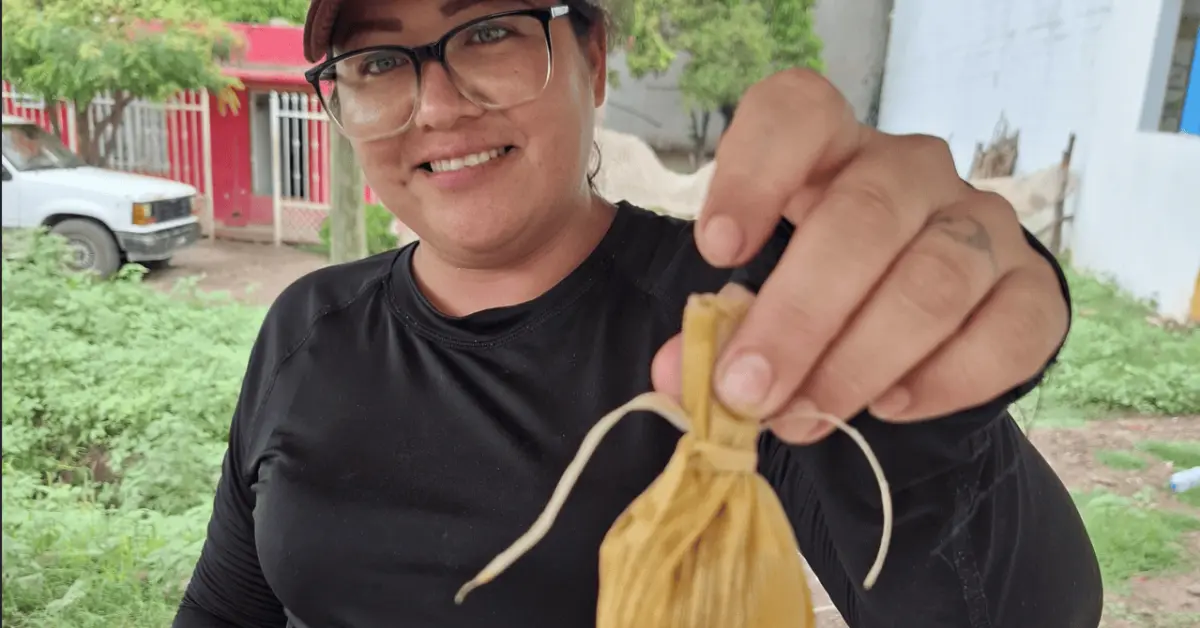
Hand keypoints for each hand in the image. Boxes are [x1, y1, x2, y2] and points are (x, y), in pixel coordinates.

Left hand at [650, 69, 1068, 443]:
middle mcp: (911, 170)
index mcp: (828, 148)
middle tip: (747, 391)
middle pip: (863, 218)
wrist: (920, 327)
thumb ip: (717, 331)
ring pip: (933, 282)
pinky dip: (941, 382)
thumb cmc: (821, 293)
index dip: (753, 174)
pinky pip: (1004, 334)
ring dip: (858, 363)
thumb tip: (680, 380)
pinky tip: (888, 408)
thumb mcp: (758, 296)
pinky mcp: (1033, 290)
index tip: (715, 252)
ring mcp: (983, 223)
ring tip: (804, 419)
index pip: (797, 113)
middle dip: (797, 316)